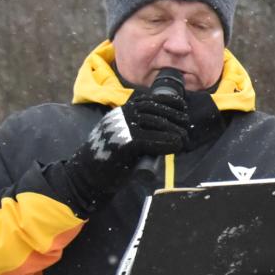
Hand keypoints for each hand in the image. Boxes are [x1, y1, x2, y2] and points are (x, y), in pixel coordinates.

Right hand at [64, 89, 187, 202]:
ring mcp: (123, 127)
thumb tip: (167, 128)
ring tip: (185, 140)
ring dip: (176, 132)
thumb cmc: (108, 158)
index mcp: (122, 111)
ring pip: (157, 124)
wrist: (87, 174)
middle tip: (187, 128)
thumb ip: (138, 128)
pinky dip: (168, 143)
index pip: (150, 100)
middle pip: (157, 111)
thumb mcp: (123, 135)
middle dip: (176, 118)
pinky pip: (153, 140)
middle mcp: (123, 115)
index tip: (183, 107)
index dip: (169, 102)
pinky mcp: (125, 142)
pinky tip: (177, 146)